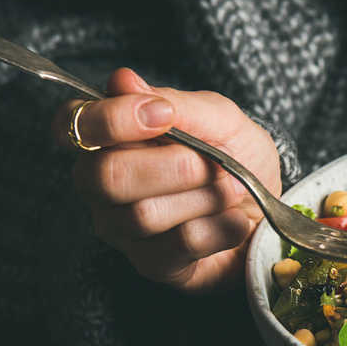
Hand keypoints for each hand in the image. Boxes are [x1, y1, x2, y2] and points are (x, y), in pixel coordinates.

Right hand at [58, 68, 280, 291]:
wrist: (273, 208)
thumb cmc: (238, 158)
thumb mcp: (221, 120)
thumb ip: (176, 103)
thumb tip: (122, 80)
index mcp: (109, 139)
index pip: (73, 125)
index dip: (111, 120)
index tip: (164, 115)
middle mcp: (102, 186)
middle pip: (106, 177)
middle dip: (175, 166)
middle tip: (215, 163)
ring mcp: (123, 230)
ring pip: (145, 215)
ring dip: (205, 198)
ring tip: (232, 191)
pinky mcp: (154, 265)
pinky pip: (179, 246)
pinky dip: (221, 228)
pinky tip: (235, 222)